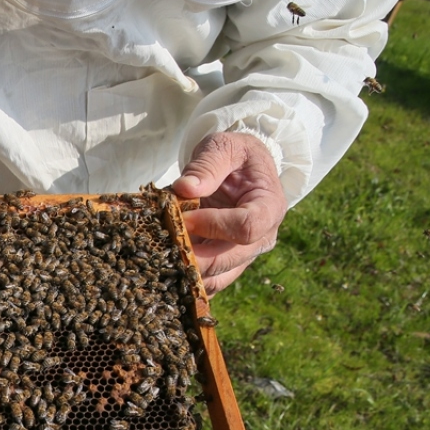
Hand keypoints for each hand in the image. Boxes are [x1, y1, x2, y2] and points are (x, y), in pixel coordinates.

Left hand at [172, 132, 287, 294]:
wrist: (240, 170)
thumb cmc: (235, 156)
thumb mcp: (224, 147)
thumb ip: (207, 165)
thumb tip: (184, 189)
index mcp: (269, 206)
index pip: (246, 226)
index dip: (214, 225)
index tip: (185, 217)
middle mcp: (262, 238)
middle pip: (228, 259)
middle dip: (193, 256)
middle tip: (163, 245)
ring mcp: (244, 256)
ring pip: (217, 279)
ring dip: (186, 273)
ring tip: (159, 258)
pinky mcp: (225, 265)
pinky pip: (206, 282)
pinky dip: (184, 279)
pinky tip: (162, 267)